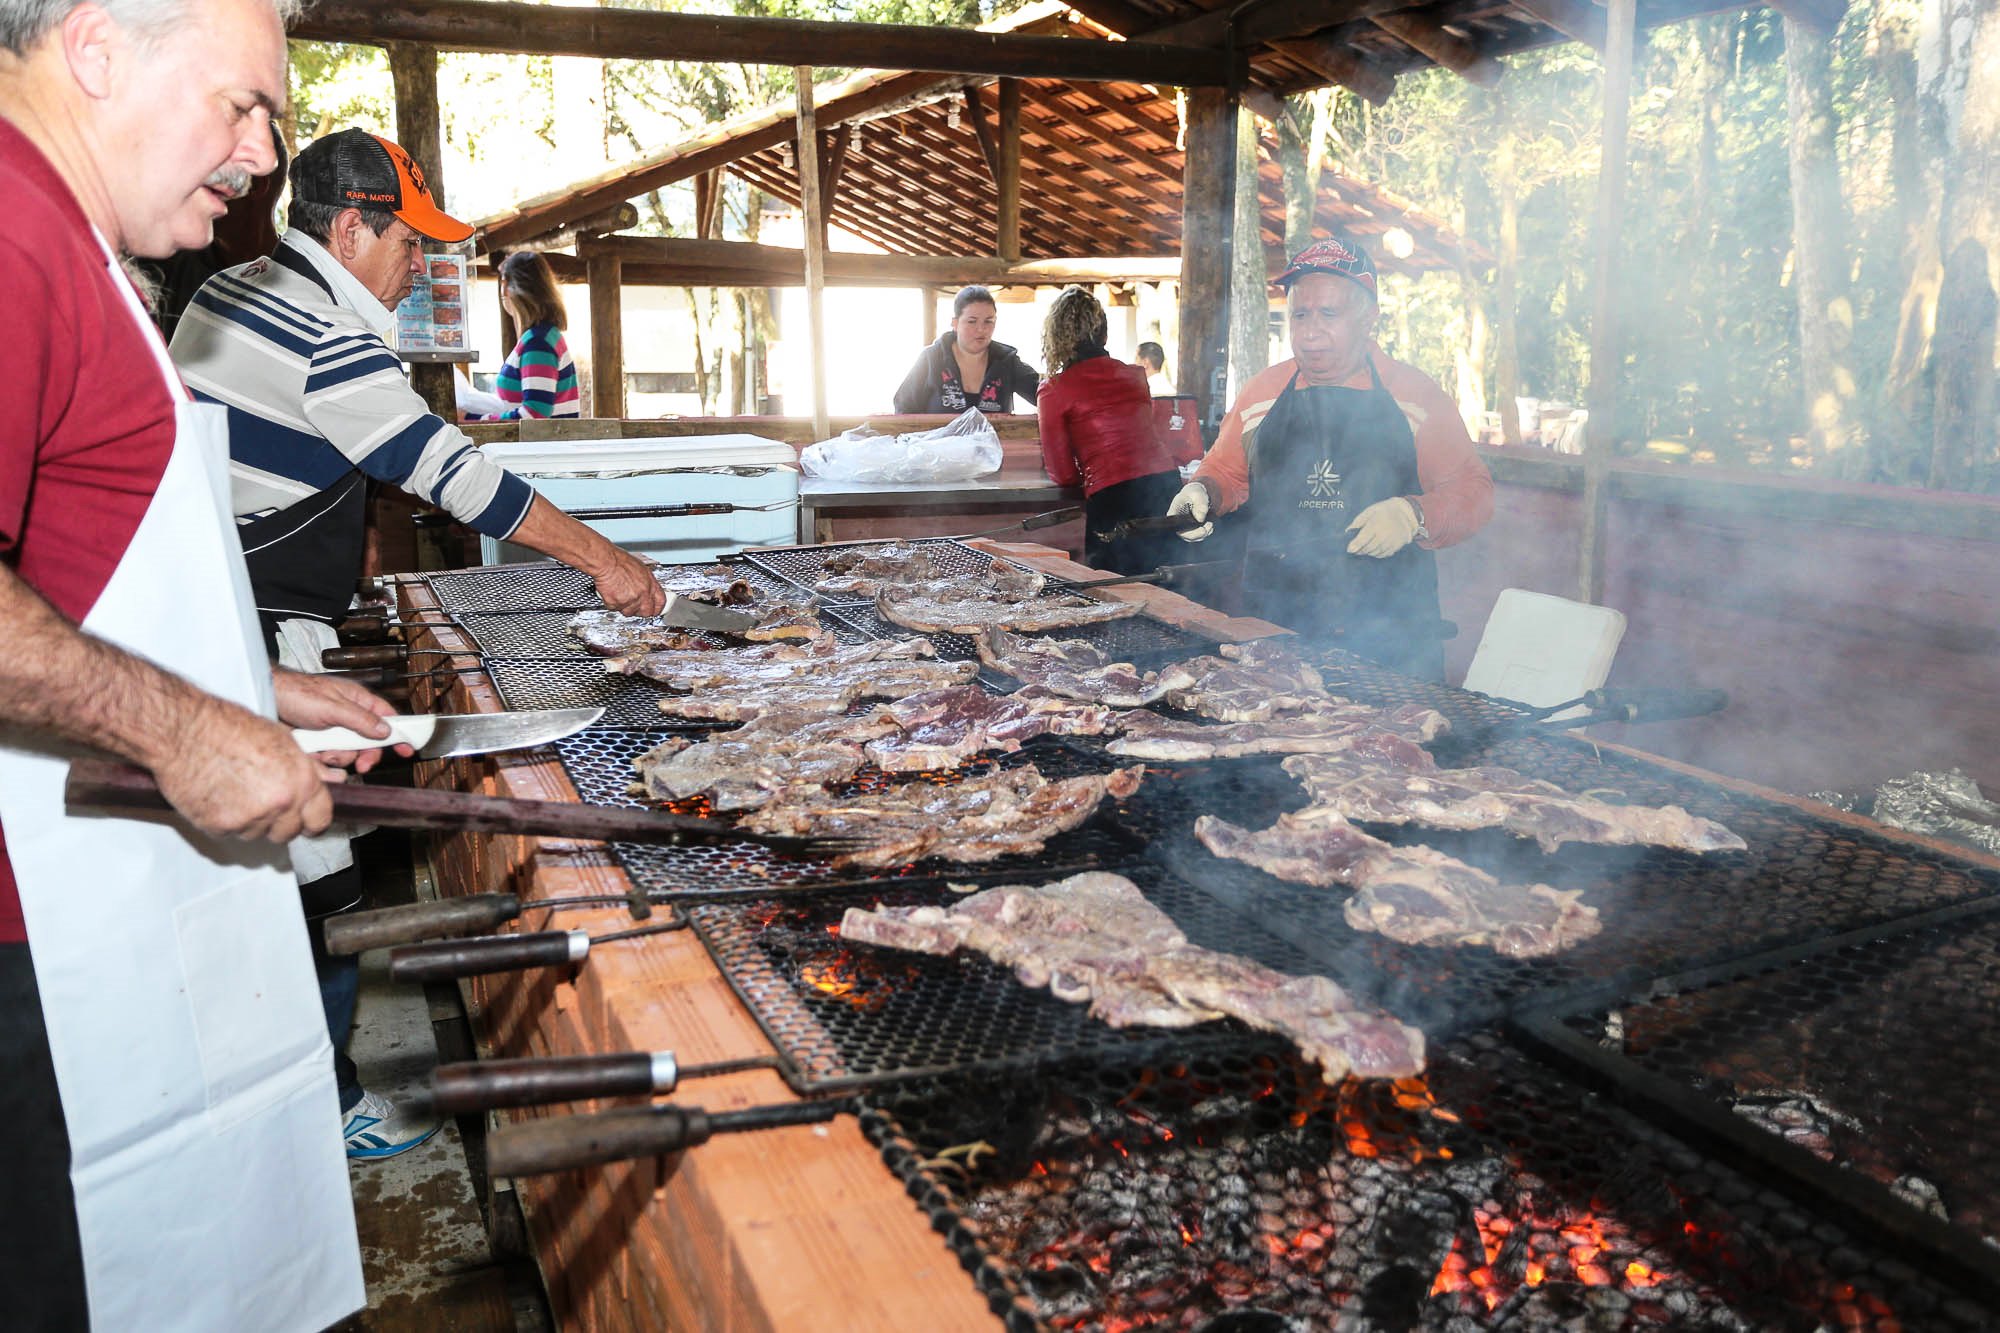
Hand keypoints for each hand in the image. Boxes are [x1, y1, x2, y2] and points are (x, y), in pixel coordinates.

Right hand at [149, 695, 338, 842]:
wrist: (183, 731)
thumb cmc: (228, 727)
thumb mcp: (281, 740)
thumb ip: (302, 770)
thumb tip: (318, 784)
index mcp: (301, 780)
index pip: (320, 818)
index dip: (313, 823)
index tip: (307, 826)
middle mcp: (281, 802)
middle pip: (288, 832)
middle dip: (279, 823)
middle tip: (262, 805)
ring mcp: (251, 818)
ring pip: (257, 834)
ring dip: (250, 822)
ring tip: (233, 792)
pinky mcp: (221, 826)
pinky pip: (229, 834)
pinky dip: (224, 821)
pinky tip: (216, 796)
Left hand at [272, 669, 410, 773]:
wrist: (264, 699)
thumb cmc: (297, 693)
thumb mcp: (333, 707)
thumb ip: (362, 720)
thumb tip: (386, 731)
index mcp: (358, 702)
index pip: (387, 718)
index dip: (399, 734)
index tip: (408, 750)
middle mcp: (347, 717)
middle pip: (368, 743)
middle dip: (363, 755)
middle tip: (361, 765)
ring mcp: (332, 731)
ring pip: (347, 753)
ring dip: (337, 756)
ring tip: (323, 750)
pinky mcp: (317, 742)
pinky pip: (327, 758)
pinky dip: (320, 758)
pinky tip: (311, 751)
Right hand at [593, 549, 666, 616]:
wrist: (606, 562)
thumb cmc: (620, 561)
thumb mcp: (641, 568)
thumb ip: (647, 582)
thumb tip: (647, 588)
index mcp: (650, 584)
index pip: (660, 602)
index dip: (657, 607)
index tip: (654, 609)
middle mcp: (642, 594)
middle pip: (646, 612)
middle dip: (641, 610)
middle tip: (634, 604)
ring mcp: (630, 600)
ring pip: (630, 612)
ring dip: (625, 606)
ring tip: (620, 594)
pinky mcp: (616, 604)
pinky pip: (616, 609)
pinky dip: (613, 603)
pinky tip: (612, 593)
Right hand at [1167, 480, 1213, 541]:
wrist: (1197, 495)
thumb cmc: (1194, 492)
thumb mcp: (1197, 494)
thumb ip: (1200, 503)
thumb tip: (1200, 519)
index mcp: (1173, 514)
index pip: (1178, 528)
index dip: (1189, 533)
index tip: (1202, 529)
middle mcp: (1177, 523)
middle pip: (1185, 536)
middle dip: (1199, 534)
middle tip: (1209, 526)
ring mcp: (1184, 527)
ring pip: (1193, 537)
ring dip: (1204, 533)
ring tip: (1211, 523)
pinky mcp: (1191, 530)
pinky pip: (1198, 536)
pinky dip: (1206, 532)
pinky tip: (1210, 525)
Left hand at [1345, 496, 1420, 557]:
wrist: (1406, 514)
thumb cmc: (1385, 511)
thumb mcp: (1371, 510)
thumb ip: (1359, 520)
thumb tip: (1348, 530)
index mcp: (1376, 524)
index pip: (1362, 539)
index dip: (1354, 546)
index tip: (1349, 550)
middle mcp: (1383, 535)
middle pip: (1368, 548)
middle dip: (1359, 550)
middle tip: (1354, 549)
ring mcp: (1391, 542)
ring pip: (1375, 553)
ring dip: (1367, 552)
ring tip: (1363, 548)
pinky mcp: (1396, 547)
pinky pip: (1383, 555)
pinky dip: (1376, 554)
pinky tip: (1373, 549)